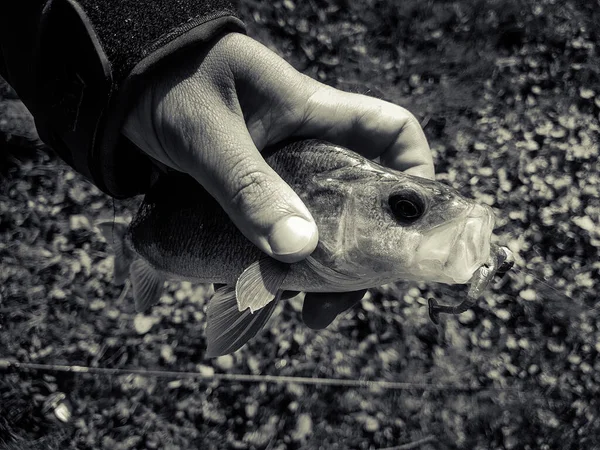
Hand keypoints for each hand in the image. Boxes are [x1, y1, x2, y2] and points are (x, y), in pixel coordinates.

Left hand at [123, 32, 433, 325]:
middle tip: (335, 301)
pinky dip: (266, 267)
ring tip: (296, 311)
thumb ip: (247, 188)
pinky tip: (246, 292)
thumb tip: (297, 248)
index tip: (407, 226)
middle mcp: (308, 148)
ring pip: (317, 228)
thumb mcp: (209, 136)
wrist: (121, 88)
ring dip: (311, 273)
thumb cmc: (170, 85)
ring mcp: (279, 175)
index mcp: (313, 115)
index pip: (392, 134)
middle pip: (361, 202)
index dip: (414, 174)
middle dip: (358, 255)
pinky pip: (272, 236)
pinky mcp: (249, 196)